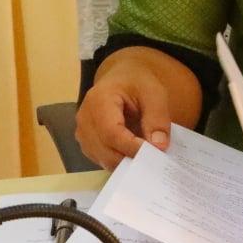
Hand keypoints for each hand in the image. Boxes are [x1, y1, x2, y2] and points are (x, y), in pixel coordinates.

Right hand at [74, 57, 172, 171]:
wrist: (122, 80)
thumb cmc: (137, 84)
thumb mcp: (154, 93)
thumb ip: (157, 118)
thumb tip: (159, 146)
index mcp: (98, 100)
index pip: (111, 133)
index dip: (132, 147)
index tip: (154, 153)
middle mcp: (85, 119)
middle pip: (105, 150)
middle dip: (132, 158)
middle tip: (155, 159)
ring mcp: (83, 133)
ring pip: (104, 159)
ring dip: (127, 162)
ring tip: (147, 157)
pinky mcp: (88, 144)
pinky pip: (103, 160)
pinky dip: (121, 162)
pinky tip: (136, 155)